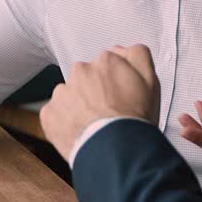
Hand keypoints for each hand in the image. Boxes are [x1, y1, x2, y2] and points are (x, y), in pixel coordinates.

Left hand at [40, 45, 160, 162]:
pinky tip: (80, 132)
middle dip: (94, 92)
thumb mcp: (151, 81)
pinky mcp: (49, 113)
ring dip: (78, 107)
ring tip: (94, 125)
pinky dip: (64, 123)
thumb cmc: (135, 120)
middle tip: (107, 112)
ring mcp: (63, 92)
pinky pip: (55, 114)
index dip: (113, 81)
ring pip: (69, 96)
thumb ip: (138, 56)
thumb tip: (125, 49)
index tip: (117, 95)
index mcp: (106, 61)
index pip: (107, 64)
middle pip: (86, 78)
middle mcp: (81, 71)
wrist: (116, 151)